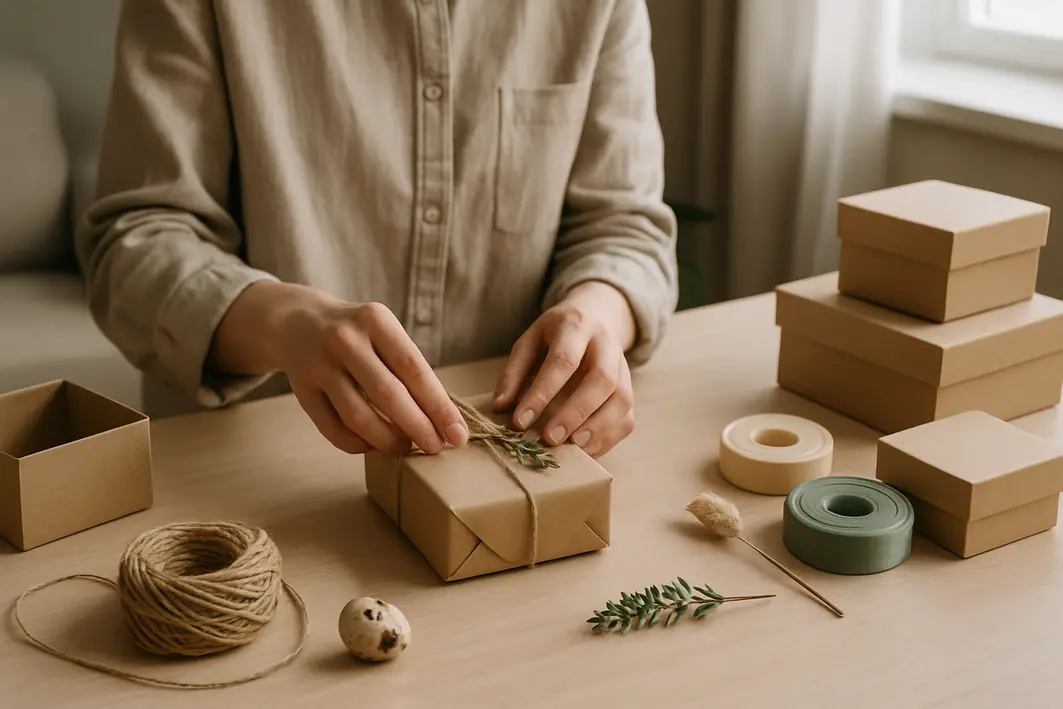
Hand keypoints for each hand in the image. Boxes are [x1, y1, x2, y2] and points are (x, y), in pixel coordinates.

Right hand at [210, 281, 468, 454]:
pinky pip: (333, 429)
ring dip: (388, 441)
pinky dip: (358, 445)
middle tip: (436, 448)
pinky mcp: (301, 389)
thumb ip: (408, 368)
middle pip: (388, 395)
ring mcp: (319, 364)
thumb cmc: (357, 334)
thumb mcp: (384, 332)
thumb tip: (443, 419)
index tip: (458, 434)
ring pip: (358, 417)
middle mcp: (345, 339)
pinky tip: (373, 446)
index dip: (439, 407)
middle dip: (418, 428)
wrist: (296, 321)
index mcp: (375, 320)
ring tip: (406, 449)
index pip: (415, 370)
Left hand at [492, 281, 636, 457]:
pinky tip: (586, 450)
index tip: (520, 421)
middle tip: (550, 438)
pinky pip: (628, 417)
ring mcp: (623, 367)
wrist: (596, 318)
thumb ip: (513, 373)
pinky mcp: (630, 389)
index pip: (562, 361)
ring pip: (621, 399)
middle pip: (601, 379)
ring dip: (598, 428)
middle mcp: (606, 346)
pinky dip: (609, 438)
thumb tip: (499, 408)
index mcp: (576, 328)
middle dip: (575, 412)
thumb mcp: (530, 342)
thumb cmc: (556, 335)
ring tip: (572, 447)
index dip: (542, 393)